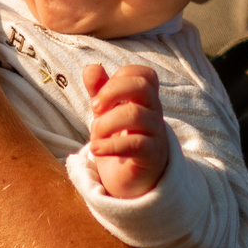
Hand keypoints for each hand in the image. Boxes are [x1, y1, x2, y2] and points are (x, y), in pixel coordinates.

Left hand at [81, 63, 168, 199]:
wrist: (131, 179)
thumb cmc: (120, 140)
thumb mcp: (106, 113)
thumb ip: (99, 91)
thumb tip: (92, 68)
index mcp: (145, 100)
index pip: (143, 74)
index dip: (119, 78)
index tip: (100, 96)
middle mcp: (154, 113)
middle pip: (143, 86)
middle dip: (112, 93)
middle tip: (95, 109)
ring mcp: (156, 134)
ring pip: (135, 115)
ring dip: (106, 123)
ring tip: (94, 135)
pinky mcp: (152, 157)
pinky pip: (136, 144)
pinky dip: (110, 146)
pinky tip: (96, 149)